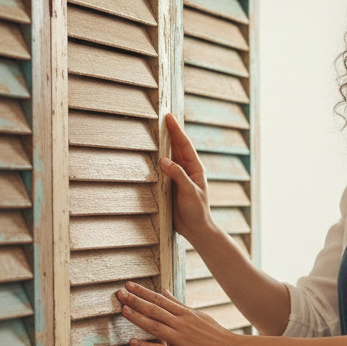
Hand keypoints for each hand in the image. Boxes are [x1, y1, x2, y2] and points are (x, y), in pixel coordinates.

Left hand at [118, 281, 246, 345]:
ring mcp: (182, 340)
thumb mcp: (199, 315)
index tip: (128, 285)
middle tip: (120, 293)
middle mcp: (182, 324)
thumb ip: (179, 305)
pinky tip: (132, 342)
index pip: (160, 300)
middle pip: (155, 310)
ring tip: (123, 310)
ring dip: (138, 318)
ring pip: (156, 327)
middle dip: (136, 301)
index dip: (143, 293)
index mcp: (186, 314)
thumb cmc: (217, 335)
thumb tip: (163, 291)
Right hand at [162, 113, 213, 243]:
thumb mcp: (190, 192)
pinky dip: (156, 160)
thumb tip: (164, 160)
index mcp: (194, 168)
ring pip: (169, 156)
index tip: (168, 117)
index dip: (176, 130)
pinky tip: (149, 154)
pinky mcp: (169, 185)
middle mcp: (186, 170)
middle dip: (169, 132)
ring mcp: (177, 177)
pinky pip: (161, 169)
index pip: (184, 145)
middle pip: (176, 146)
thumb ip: (178, 176)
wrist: (195, 229)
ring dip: (162, 144)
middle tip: (160, 116)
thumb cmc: (197, 211)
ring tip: (154, 130)